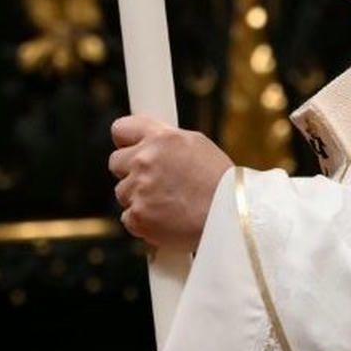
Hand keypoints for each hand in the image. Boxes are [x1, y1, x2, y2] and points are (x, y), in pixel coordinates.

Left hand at [108, 116, 232, 253]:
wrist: (234, 218)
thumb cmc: (223, 184)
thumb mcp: (198, 146)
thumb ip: (167, 141)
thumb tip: (149, 140)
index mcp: (162, 138)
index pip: (121, 129)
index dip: (125, 140)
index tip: (129, 147)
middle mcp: (146, 160)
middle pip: (116, 162)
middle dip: (130, 172)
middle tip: (155, 182)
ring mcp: (139, 189)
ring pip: (122, 192)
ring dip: (139, 198)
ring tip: (169, 204)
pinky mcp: (138, 216)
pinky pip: (128, 217)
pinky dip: (143, 222)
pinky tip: (166, 220)